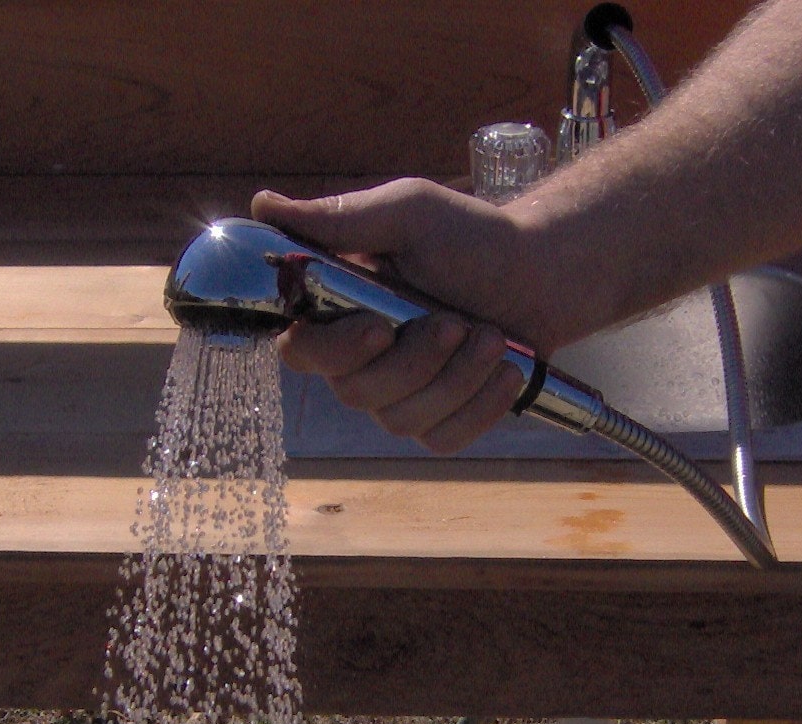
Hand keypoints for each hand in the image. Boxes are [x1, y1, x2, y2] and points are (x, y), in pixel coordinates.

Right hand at [251, 178, 528, 452]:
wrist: (539, 274)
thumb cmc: (471, 239)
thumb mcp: (409, 213)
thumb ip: (340, 218)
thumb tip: (263, 206)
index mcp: (343, 311)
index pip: (302, 351)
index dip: (334, 350)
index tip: (379, 328)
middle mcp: (362, 363)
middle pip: (357, 393)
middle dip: (416, 361)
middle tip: (459, 322)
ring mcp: (401, 399)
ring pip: (403, 419)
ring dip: (457, 378)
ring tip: (494, 335)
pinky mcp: (440, 423)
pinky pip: (443, 439)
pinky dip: (480, 407)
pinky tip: (505, 372)